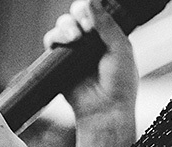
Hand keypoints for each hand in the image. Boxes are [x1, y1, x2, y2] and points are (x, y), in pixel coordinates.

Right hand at [43, 0, 137, 122]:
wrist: (104, 109)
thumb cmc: (119, 83)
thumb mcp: (120, 48)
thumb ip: (107, 25)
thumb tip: (92, 1)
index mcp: (107, 35)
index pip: (95, 11)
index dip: (92, 9)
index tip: (94, 21)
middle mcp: (89, 41)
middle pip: (76, 14)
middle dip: (78, 14)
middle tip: (86, 27)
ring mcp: (73, 51)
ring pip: (63, 25)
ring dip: (67, 26)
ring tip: (76, 37)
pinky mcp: (58, 63)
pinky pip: (51, 42)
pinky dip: (55, 37)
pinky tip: (66, 42)